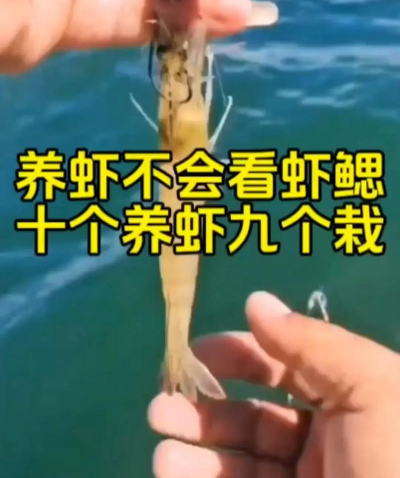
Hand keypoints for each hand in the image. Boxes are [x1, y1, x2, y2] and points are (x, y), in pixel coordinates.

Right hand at [148, 292, 399, 477]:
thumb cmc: (392, 461)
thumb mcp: (371, 388)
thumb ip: (311, 342)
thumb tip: (256, 301)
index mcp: (350, 404)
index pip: (284, 368)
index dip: (240, 355)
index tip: (195, 353)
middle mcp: (325, 445)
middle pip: (253, 418)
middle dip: (205, 407)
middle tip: (162, 406)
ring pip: (237, 462)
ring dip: (194, 450)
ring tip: (162, 448)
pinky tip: (169, 469)